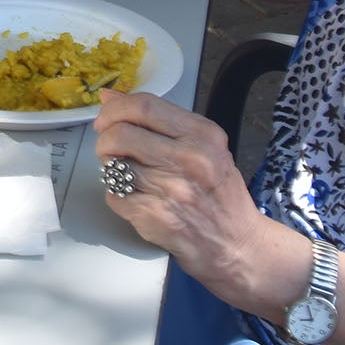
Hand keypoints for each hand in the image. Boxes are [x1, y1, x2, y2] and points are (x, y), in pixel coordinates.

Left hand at [94, 89, 297, 307]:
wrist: (239, 247)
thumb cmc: (220, 195)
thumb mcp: (204, 148)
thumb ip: (159, 121)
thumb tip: (110, 97)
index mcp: (203, 135)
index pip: (144, 105)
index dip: (115, 110)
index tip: (106, 119)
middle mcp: (190, 158)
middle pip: (121, 133)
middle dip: (105, 140)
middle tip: (109, 150)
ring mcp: (172, 189)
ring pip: (114, 165)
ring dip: (111, 170)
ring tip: (128, 177)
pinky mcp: (156, 217)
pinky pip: (115, 196)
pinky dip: (118, 198)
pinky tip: (137, 201)